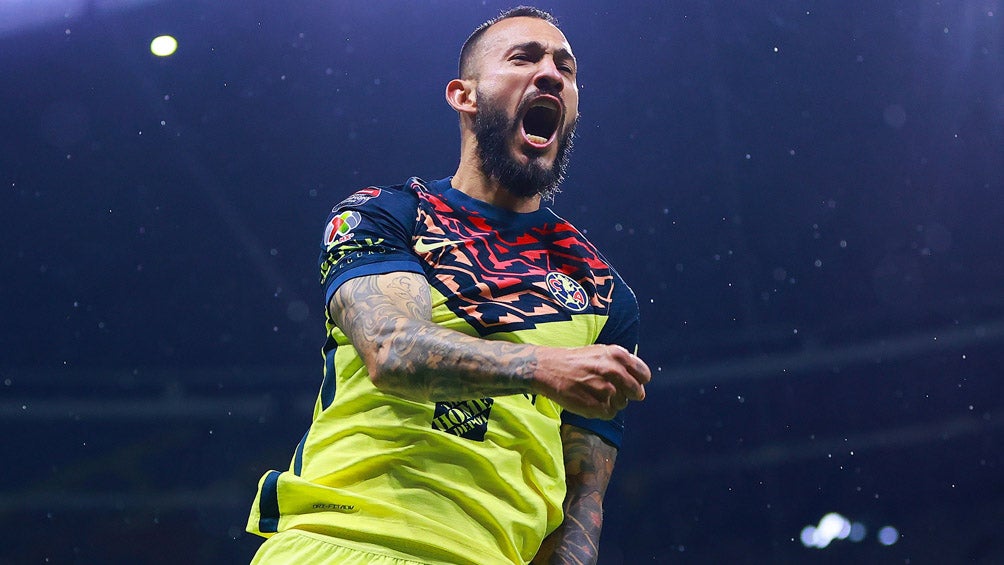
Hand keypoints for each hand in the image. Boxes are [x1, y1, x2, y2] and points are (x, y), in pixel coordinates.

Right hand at [533, 344, 650, 419]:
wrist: (548, 368)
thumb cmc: (576, 361)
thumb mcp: (601, 352)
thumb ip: (622, 363)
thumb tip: (641, 380)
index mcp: (617, 355)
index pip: (644, 375)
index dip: (638, 381)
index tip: (632, 383)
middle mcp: (613, 371)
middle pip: (636, 392)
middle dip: (629, 394)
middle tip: (614, 392)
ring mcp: (604, 389)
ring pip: (622, 404)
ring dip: (613, 402)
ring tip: (595, 393)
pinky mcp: (594, 406)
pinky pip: (609, 414)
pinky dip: (602, 411)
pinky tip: (590, 401)